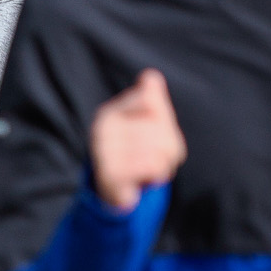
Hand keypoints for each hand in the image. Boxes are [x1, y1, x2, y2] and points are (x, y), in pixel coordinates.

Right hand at [90, 68, 186, 212]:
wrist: (113, 192)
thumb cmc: (134, 153)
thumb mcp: (146, 122)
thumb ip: (151, 99)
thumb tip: (150, 77)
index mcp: (108, 113)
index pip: (153, 102)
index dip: (164, 121)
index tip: (153, 134)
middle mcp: (101, 129)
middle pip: (160, 129)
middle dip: (168, 149)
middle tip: (153, 158)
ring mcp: (103, 153)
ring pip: (160, 150)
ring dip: (163, 166)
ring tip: (147, 170)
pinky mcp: (110, 176)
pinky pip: (153, 167)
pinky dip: (155, 176)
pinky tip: (143, 179)